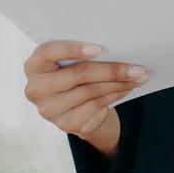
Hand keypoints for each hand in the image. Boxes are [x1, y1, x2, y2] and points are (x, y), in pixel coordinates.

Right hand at [23, 41, 150, 142]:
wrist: (74, 106)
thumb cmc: (73, 74)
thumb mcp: (71, 61)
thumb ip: (83, 54)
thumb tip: (117, 48)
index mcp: (34, 65)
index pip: (48, 52)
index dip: (72, 49)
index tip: (99, 49)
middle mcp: (36, 89)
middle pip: (79, 74)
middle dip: (112, 69)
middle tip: (137, 67)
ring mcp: (49, 110)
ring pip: (92, 91)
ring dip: (119, 83)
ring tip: (138, 76)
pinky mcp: (66, 124)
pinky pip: (96, 106)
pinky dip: (115, 95)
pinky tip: (127, 88)